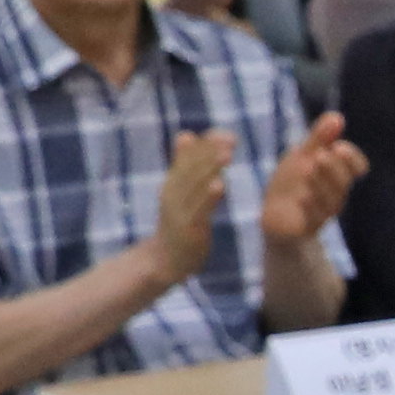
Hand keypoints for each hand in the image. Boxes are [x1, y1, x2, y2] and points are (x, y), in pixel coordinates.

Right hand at [145, 127, 240, 276]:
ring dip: (211, 168)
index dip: (207, 145)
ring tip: (227, 154)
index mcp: (173, 182)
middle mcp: (173, 192)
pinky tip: (219, 185)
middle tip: (231, 138)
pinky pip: (198, 210)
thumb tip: (186, 134)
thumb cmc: (177, 223)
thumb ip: (185, 165)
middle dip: (211, 151)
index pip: (189, 157)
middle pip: (192, 167)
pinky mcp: (186, 228)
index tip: (227, 133)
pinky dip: (208, 197)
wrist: (162, 260)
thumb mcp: (180, 192)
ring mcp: (178, 210)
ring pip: (195, 185)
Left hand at [260, 112, 362, 255]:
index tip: (337, 146)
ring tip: (308, 170)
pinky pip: (314, 218)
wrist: (274, 218)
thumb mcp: (301, 156)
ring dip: (321, 183)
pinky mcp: (308, 227)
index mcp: (337, 174)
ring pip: (332, 200)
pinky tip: (301, 197)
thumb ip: (319, 138)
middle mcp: (336, 193)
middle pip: (344, 181)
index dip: (352, 157)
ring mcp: (324, 212)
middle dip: (334, 167)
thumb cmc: (291, 184)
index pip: (357, 166)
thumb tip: (337, 116)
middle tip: (320, 156)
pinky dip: (309, 205)